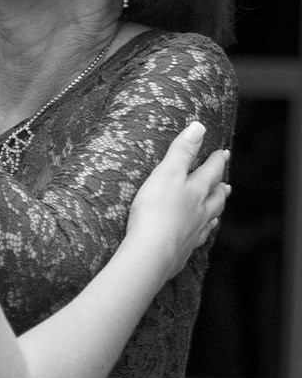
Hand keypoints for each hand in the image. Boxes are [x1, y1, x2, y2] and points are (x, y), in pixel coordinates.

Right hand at [126, 122, 230, 280]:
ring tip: (219, 206)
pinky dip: (203, 231)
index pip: (210, 171)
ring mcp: (193, 231)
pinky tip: (202, 232)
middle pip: (215, 197)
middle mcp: (200, 211)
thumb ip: (181, 151)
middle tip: (226, 183)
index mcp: (195, 191)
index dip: (216, 161)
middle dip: (220, 187)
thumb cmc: (156, 210)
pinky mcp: (183, 248)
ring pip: (210, 217)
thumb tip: (198, 127)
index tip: (224, 153)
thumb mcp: (166, 173)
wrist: (151, 250)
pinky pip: (198, 237)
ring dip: (215, 209)